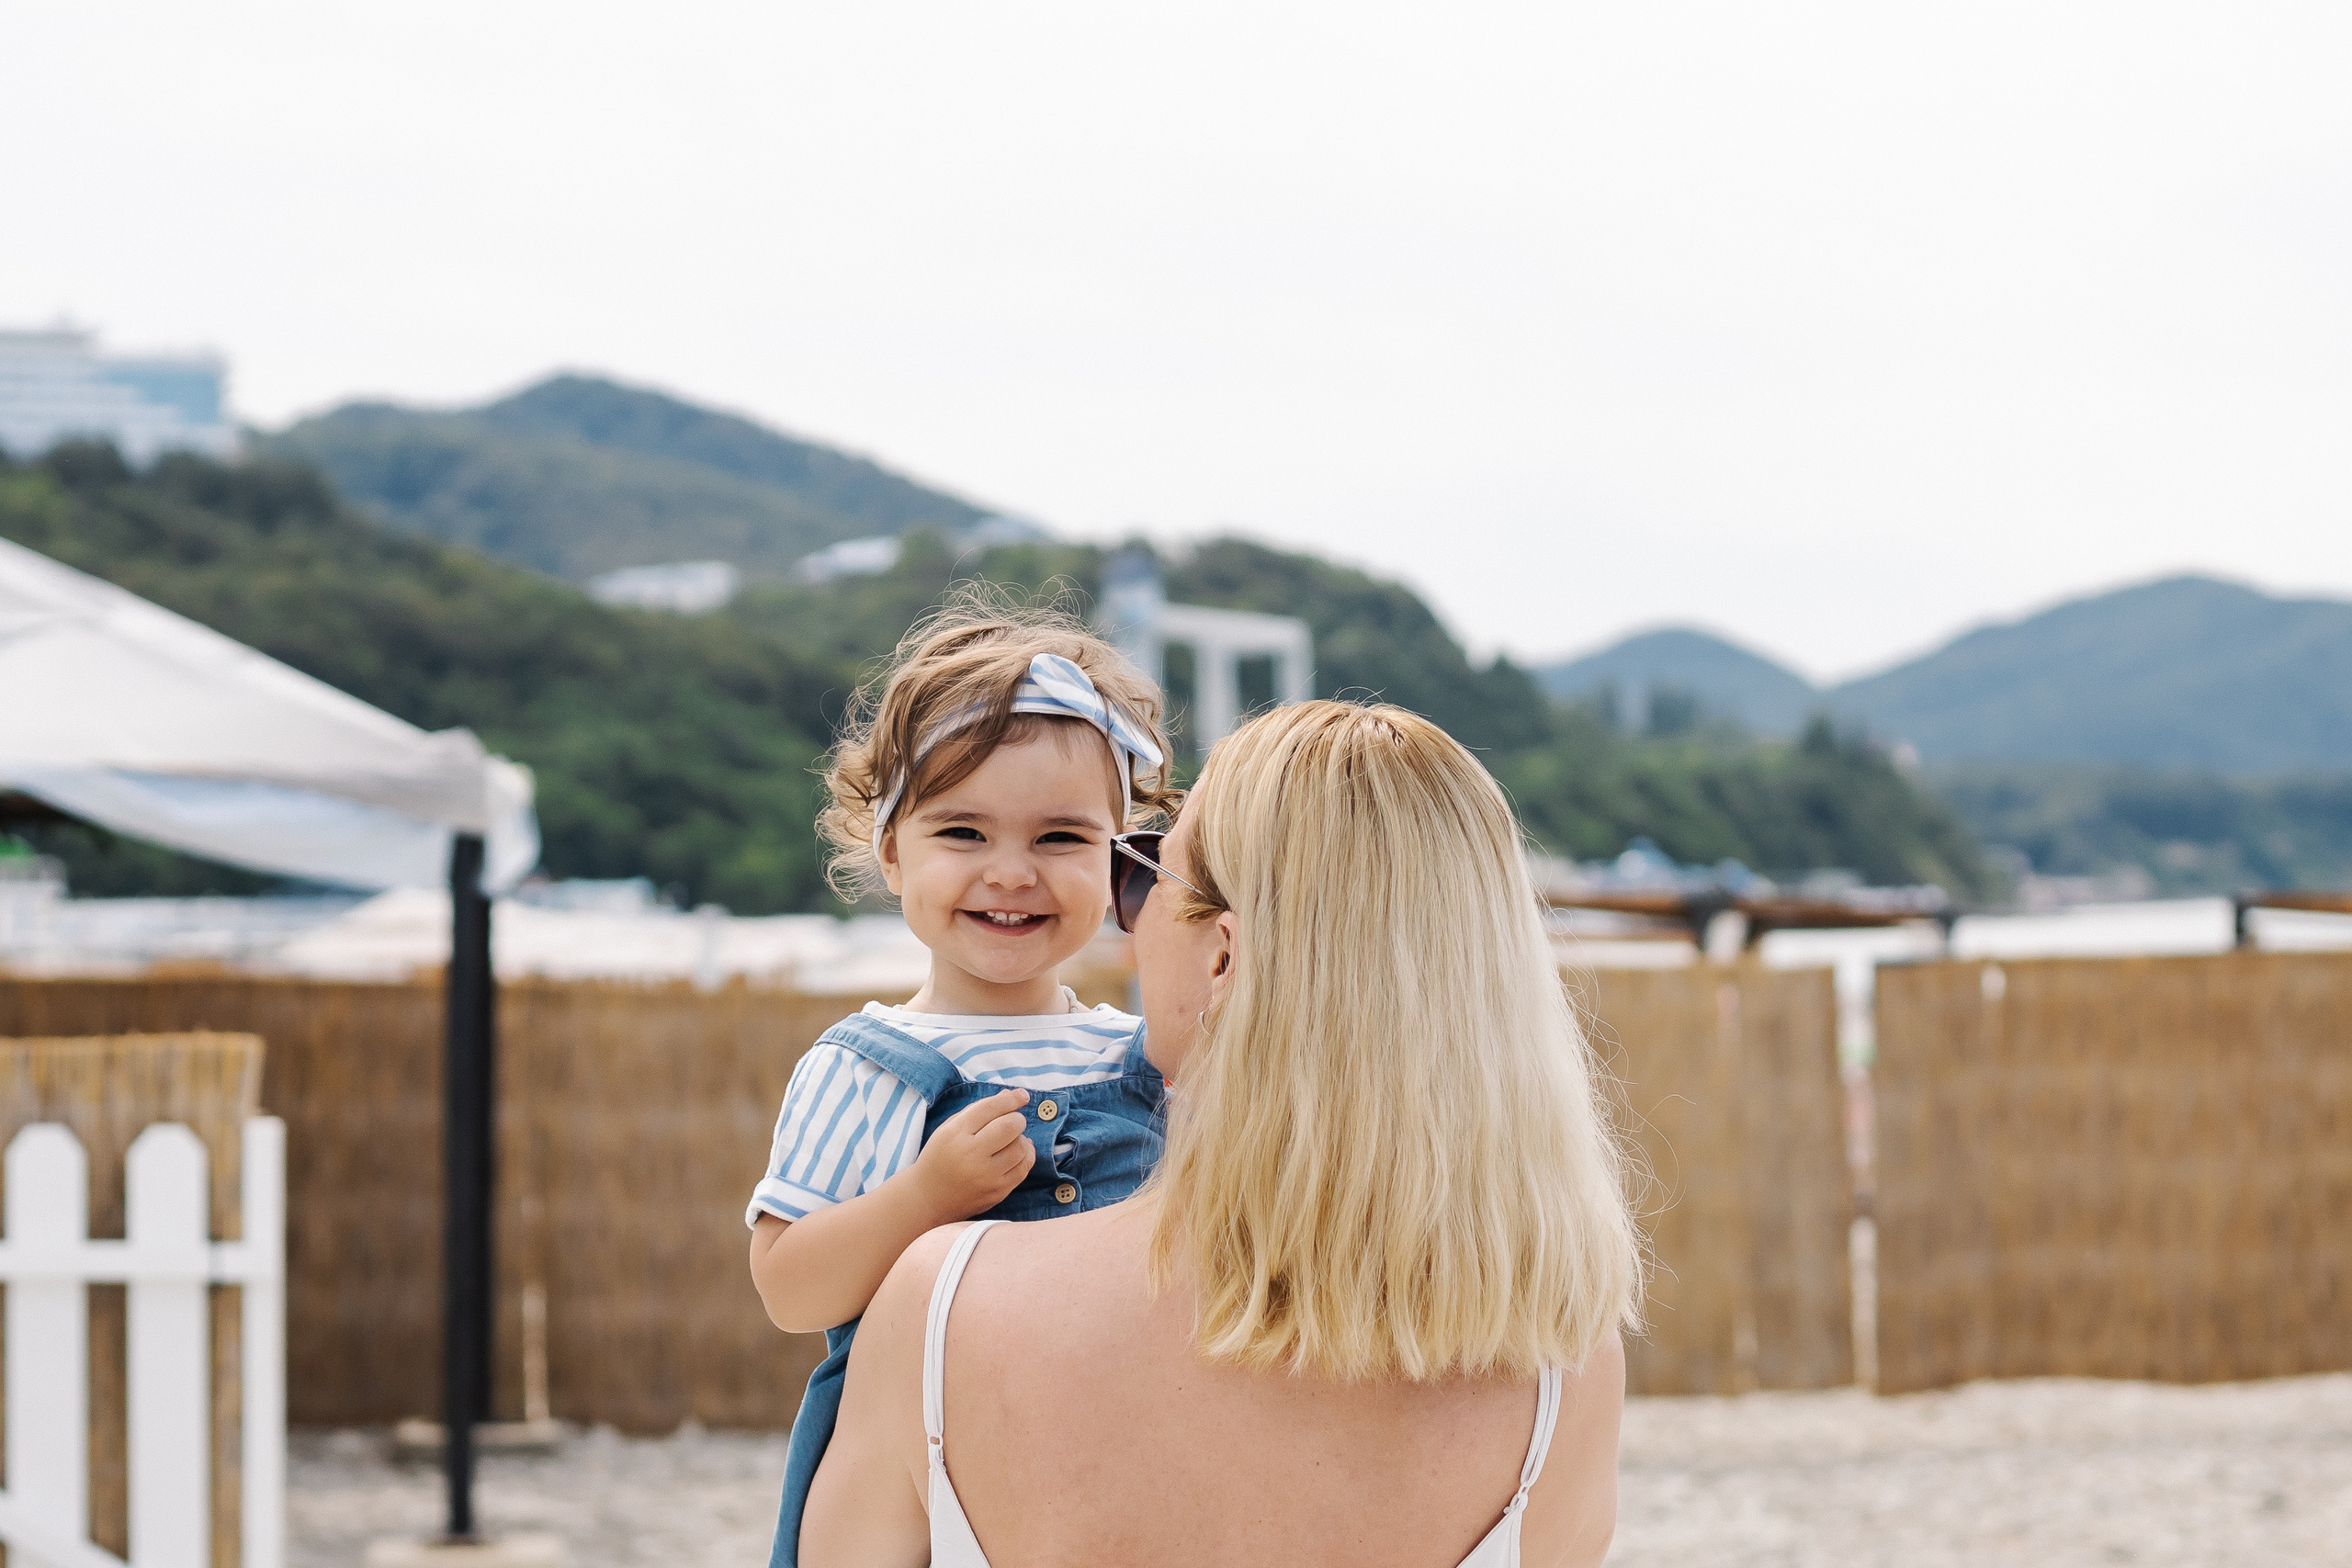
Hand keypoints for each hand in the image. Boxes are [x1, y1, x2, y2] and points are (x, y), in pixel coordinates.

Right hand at [912, 1088, 1034, 1220]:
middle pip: (1009, 1127)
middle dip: (1017, 1119)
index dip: (1011, 1099)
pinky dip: (1025, 1156)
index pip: (990, 1109)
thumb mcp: (949, 1129)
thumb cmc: (939, 1157)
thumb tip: (1010, 1096)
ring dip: (1021, 1139)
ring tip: (1011, 1140)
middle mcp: (970, 1154)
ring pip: (1020, 1148)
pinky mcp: (997, 1192)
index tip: (1022, 1095)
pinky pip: (1023, 1169)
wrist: (928, 1199)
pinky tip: (1017, 1153)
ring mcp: (985, 1176)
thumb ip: (978, 1110)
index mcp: (955, 1134)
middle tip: (1013, 1121)